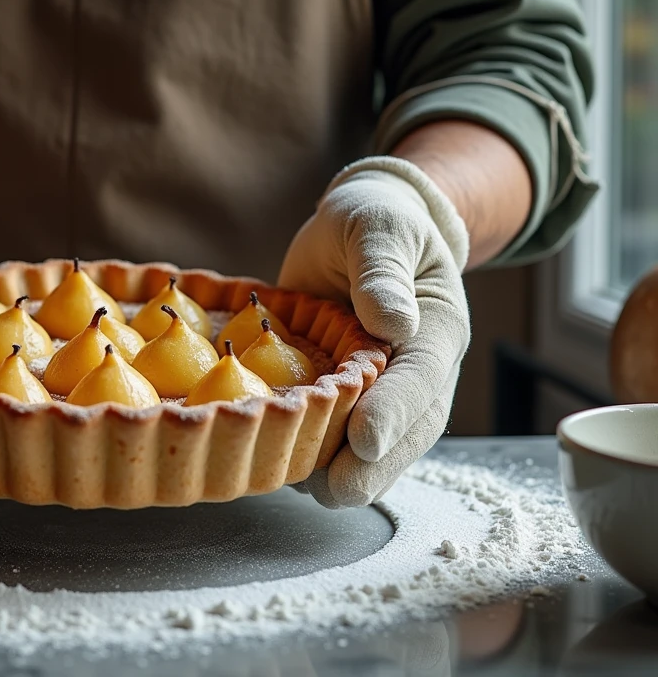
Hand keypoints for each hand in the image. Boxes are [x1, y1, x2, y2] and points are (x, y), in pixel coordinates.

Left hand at [278, 156, 470, 507]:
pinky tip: (273, 460)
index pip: (421, 381)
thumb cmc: (374, 220)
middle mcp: (415, 373)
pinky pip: (335, 436)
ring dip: (338, 472)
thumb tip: (392, 320)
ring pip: (373, 450)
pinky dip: (309, 453)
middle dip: (368, 467)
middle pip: (405, 435)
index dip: (394, 413)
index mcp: (436, 331)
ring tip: (294, 484)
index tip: (364, 439)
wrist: (359, 229)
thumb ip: (382, 269)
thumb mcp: (378, 226)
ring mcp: (382, 392)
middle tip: (329, 488)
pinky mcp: (344, 398)